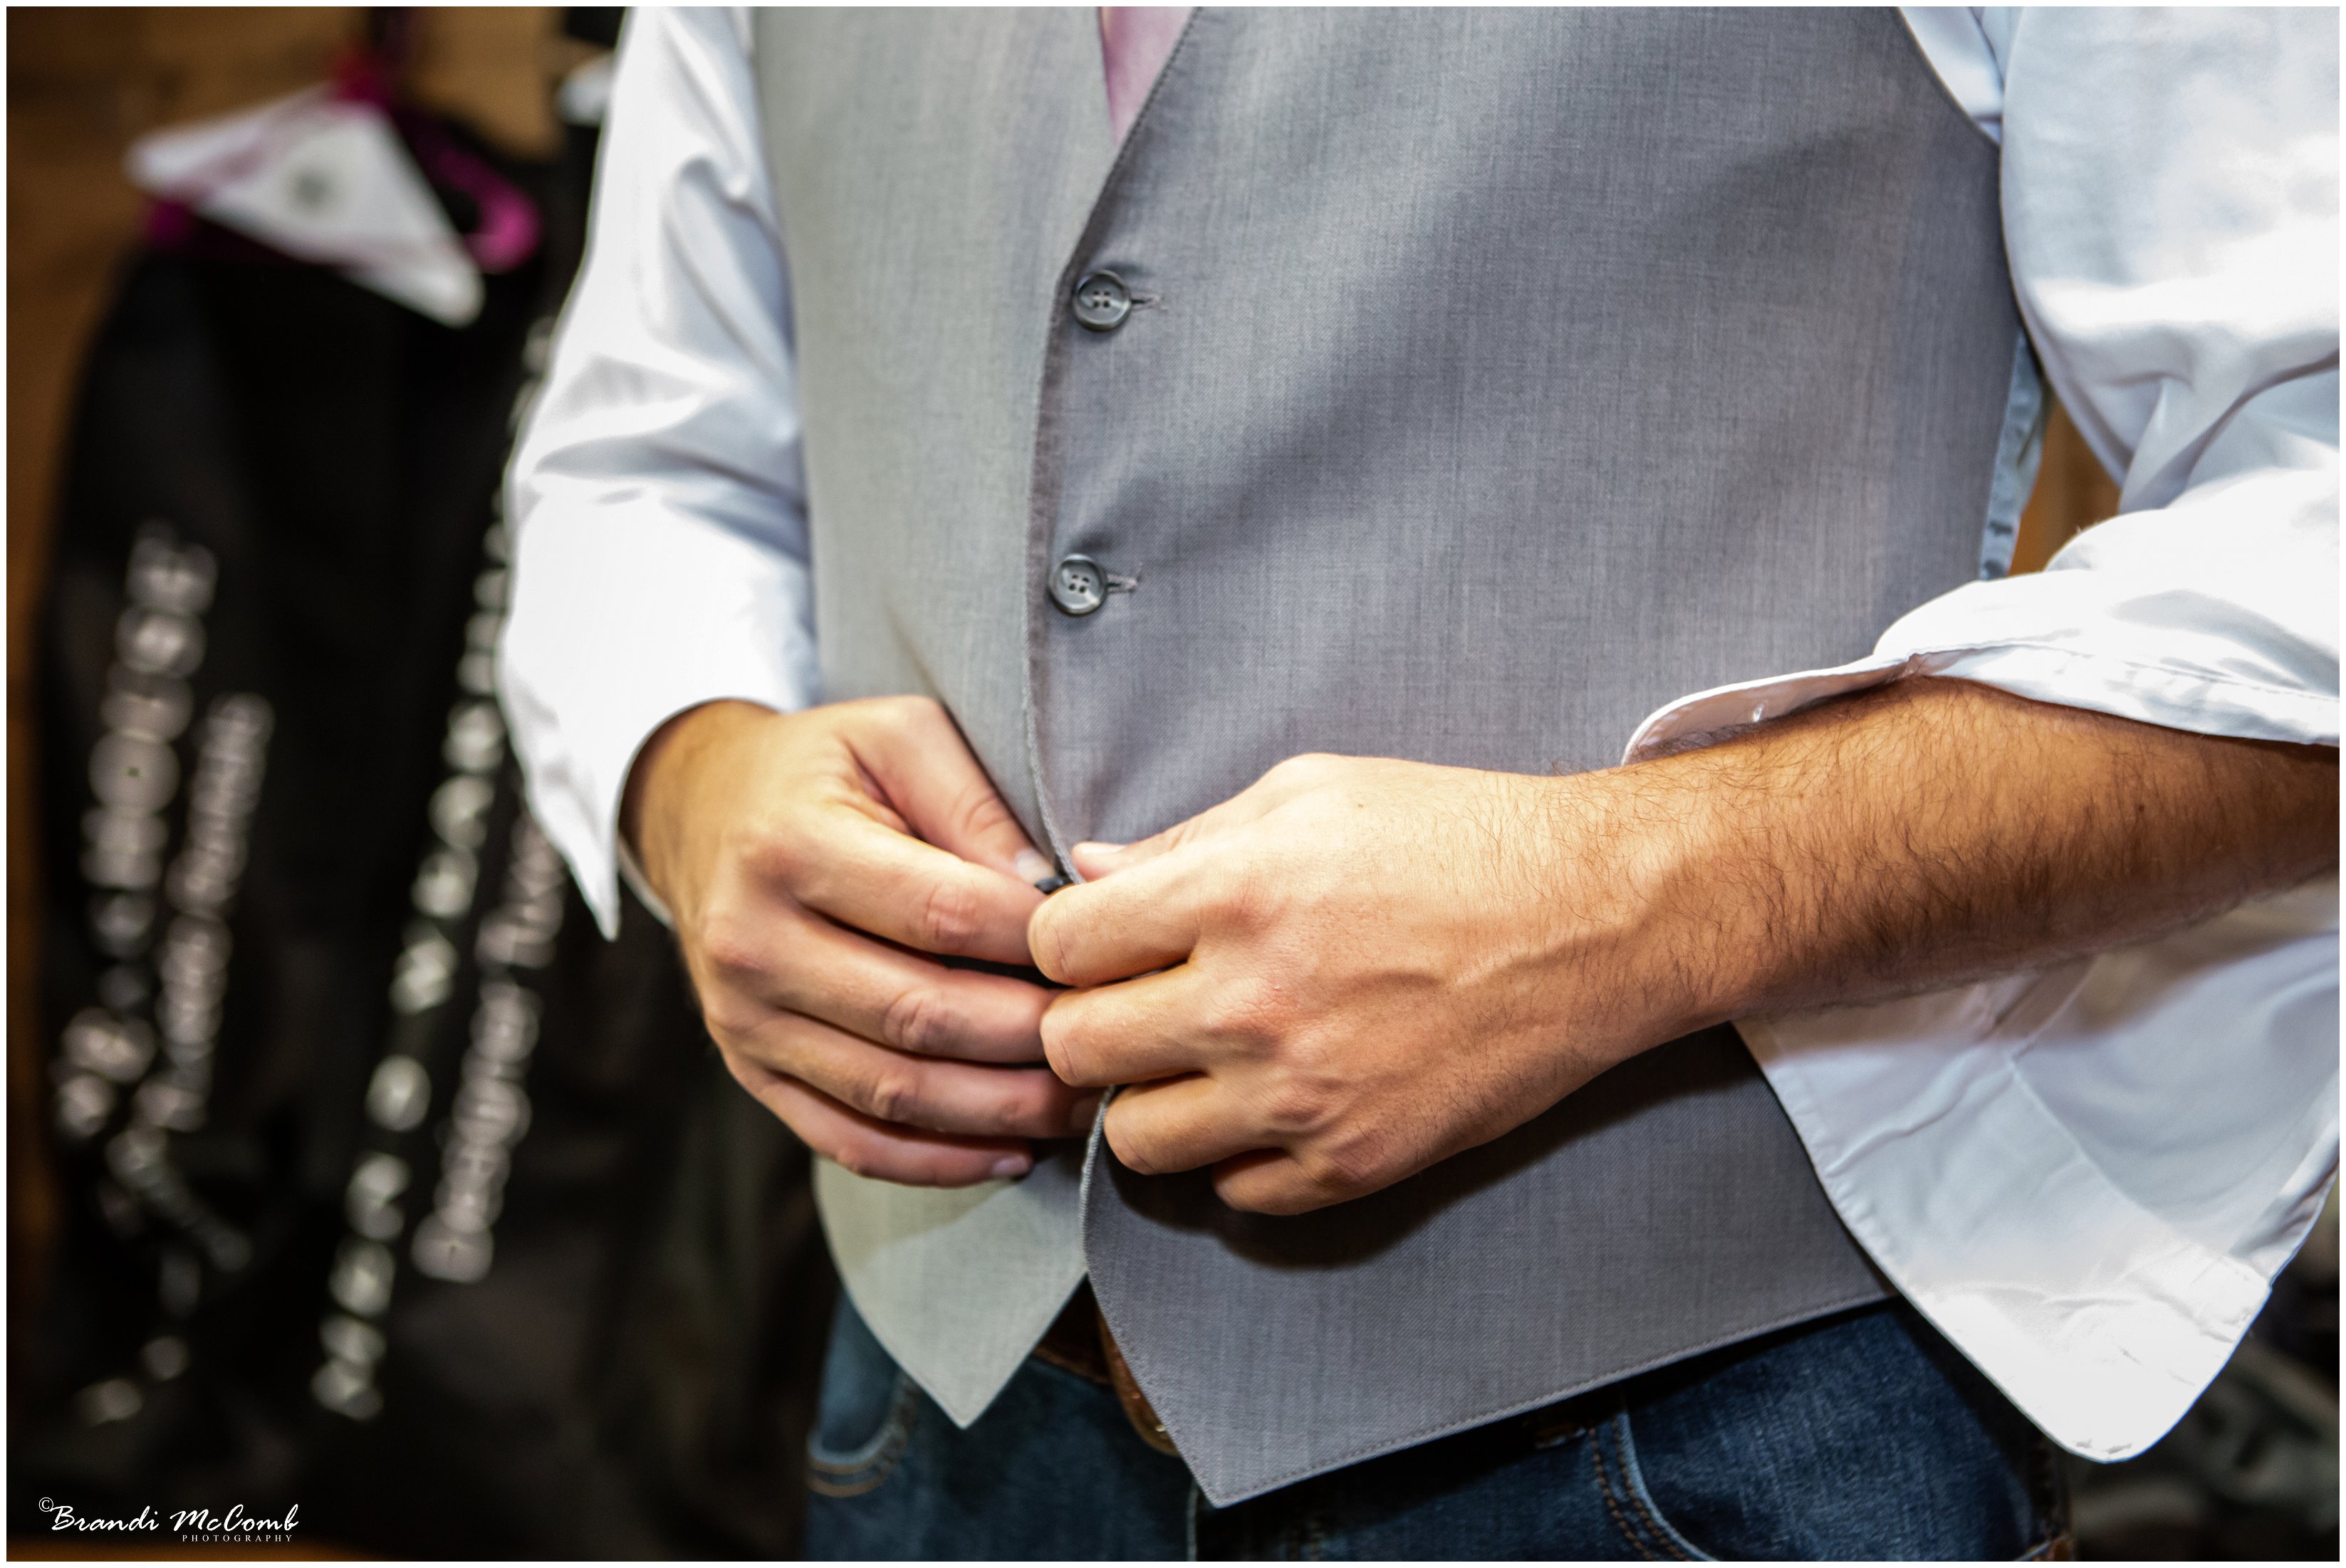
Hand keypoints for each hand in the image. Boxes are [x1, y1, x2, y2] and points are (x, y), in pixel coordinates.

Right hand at [629, 697, 1093, 1185]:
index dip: (1037, 942)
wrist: (703, 811)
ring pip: (892, 1092)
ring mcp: (743, 1019)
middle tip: (1117, 1041)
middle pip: (921, 1016)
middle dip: (1034, 1039)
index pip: (944, 914)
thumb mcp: (898, 738)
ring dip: (1001, 1111)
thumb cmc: (826, 770)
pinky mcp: (748, 1070)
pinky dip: (936, 1161)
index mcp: (790, 847)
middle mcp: (753, 942)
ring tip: (1084, 1105)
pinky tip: (1012, 1152)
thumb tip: (1052, 887)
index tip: (1104, 952)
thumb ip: (974, 802)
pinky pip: (849, 1139)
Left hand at [1028, 754, 1702, 1214]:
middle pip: (1074, 1051)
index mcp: (1232, 893)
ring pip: (1136, 1142)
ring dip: (1153, 1104)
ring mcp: (1302, 1096)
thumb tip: (1088, 871)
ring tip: (1202, 1065)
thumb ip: (1187, 838)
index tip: (1101, 946)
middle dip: (1090, 1027)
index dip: (1066, 946)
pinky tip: (1274, 1105)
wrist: (1593, 920)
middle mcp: (1253, 1002)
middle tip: (1137, 1010)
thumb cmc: (1454, 837)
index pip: (1057, 946)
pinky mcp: (1354, 1163)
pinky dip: (1239, 1158)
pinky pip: (1234, 1194)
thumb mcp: (1312, 794)